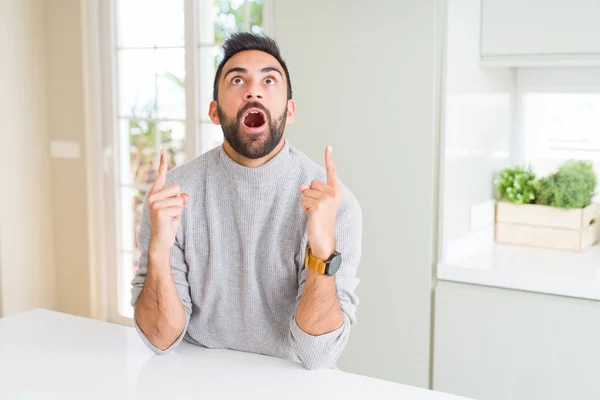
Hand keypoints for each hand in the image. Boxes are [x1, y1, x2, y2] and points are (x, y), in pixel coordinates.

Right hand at [148, 150, 188, 253]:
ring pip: (179, 199)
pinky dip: (178, 216)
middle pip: (177, 188)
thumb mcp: (177, 208)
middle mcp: (152, 196)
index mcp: (155, 193)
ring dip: (179, 210)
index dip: (162, 163)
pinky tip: (170, 221)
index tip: (163, 150)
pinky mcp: (159, 211)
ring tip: (170, 217)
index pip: (161, 176)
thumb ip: (180, 199)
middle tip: (171, 212)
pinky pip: (178, 208)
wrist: (162, 239)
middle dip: (179, 200)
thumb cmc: (169, 223)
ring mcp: (154, 204)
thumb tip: (184, 197)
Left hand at [299, 146, 341, 260]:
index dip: (329, 159)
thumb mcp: (317, 202)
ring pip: (306, 192)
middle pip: (312, 183)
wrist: (324, 237)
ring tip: (314, 213)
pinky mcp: (318, 206)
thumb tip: (301, 187)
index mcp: (336, 191)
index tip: (328, 146)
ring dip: (306, 203)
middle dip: (310, 194)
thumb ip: (312, 191)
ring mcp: (326, 199)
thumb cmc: (321, 219)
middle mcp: (333, 193)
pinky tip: (311, 216)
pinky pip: (303, 200)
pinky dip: (304, 208)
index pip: (331, 172)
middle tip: (316, 208)